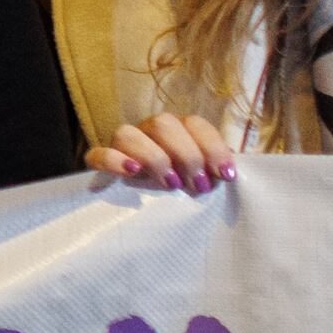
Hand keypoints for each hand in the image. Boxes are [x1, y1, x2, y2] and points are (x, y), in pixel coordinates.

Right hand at [89, 111, 238, 193]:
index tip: (226, 176)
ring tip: (171, 184)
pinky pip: (99, 154)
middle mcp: (150, 130)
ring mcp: (124, 144)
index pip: (195, 124)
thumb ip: (216, 171)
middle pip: (164, 124)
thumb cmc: (183, 188)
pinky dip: (114, 161)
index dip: (213, 148)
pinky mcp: (101, 162)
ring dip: (153, 158)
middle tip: (199, 186)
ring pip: (128, 134)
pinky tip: (133, 172)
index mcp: (179, 130)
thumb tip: (233, 172)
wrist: (147, 208)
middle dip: (186, 155)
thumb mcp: (204, 178)